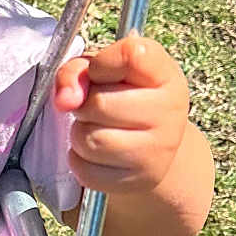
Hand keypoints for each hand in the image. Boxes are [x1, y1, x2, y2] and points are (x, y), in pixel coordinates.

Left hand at [54, 33, 190, 196]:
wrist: (153, 146)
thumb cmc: (124, 98)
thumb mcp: (104, 72)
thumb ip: (77, 71)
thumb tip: (65, 100)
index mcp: (165, 74)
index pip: (130, 55)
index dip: (102, 63)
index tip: (102, 72)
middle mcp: (170, 111)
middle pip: (100, 103)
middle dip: (84, 104)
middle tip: (95, 106)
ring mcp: (159, 150)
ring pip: (90, 140)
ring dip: (80, 133)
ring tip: (95, 127)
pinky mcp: (140, 180)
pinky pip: (86, 170)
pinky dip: (80, 160)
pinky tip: (96, 153)